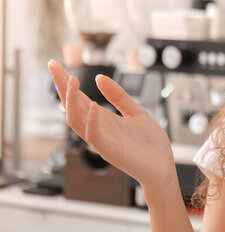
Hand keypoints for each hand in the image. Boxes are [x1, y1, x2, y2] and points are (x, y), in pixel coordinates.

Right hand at [48, 60, 176, 190]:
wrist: (163, 168)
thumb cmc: (149, 144)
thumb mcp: (136, 111)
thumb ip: (118, 96)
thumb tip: (100, 78)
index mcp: (103, 119)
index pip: (79, 98)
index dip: (67, 82)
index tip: (56, 64)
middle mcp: (98, 129)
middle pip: (72, 106)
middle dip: (62, 86)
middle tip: (54, 66)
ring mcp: (102, 141)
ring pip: (77, 121)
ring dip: (72, 101)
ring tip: (72, 81)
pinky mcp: (111, 152)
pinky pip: (95, 136)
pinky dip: (92, 121)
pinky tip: (93, 106)